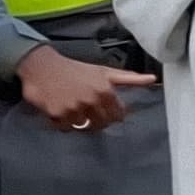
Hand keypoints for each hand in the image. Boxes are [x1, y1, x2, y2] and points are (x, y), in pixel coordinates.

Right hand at [18, 44, 158, 130]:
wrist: (41, 66)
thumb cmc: (75, 70)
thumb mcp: (103, 72)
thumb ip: (128, 79)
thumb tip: (152, 79)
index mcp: (105, 90)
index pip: (117, 115)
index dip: (112, 115)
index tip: (104, 110)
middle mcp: (91, 100)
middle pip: (101, 124)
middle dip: (96, 120)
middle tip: (87, 109)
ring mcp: (74, 108)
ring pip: (83, 127)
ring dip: (78, 120)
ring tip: (72, 106)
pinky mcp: (57, 114)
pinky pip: (65, 128)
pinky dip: (63, 122)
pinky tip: (60, 108)